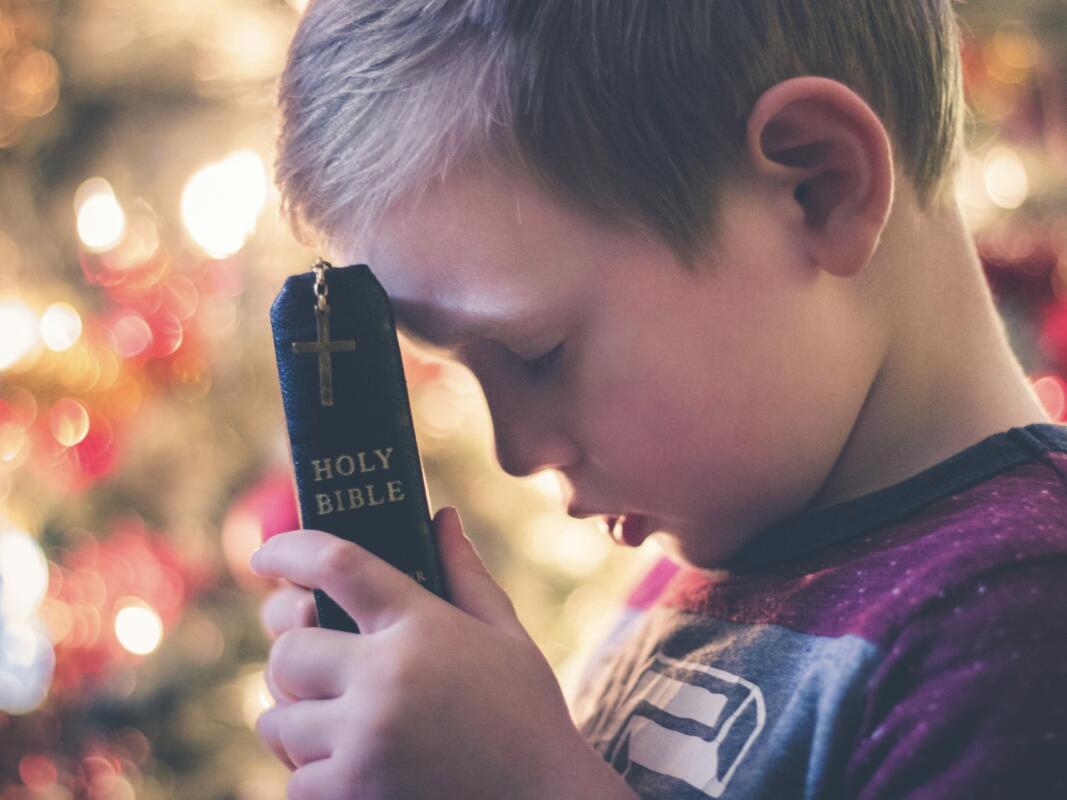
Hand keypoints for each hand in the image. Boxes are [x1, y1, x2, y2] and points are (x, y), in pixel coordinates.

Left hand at [249, 507, 634, 799]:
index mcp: (422, 626)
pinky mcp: (352, 795)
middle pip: (287, 650)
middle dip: (295, 656)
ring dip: (296, 718)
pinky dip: (311, 773)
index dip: (291, 549)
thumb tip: (440, 516)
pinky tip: (348, 765)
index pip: (338, 564)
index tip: (266, 556)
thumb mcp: (506, 634)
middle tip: (318, 665)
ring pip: (277, 720)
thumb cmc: (529, 714)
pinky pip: (293, 778)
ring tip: (332, 720)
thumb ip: (465, 573)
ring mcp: (364, 741)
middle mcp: (385, 678)